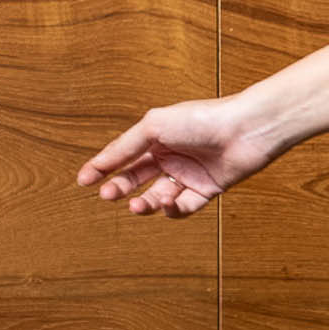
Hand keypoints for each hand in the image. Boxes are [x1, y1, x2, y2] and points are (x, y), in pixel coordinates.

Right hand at [77, 96, 277, 217]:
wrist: (245, 130)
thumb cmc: (201, 119)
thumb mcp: (153, 126)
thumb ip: (125, 146)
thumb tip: (100, 162)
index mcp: (156, 136)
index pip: (122, 154)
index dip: (101, 167)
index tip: (83, 181)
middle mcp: (171, 155)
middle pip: (137, 178)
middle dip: (120, 188)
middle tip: (109, 195)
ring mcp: (189, 174)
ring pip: (158, 196)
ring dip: (145, 203)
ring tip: (138, 205)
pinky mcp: (208, 190)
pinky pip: (184, 207)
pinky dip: (173, 210)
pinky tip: (167, 205)